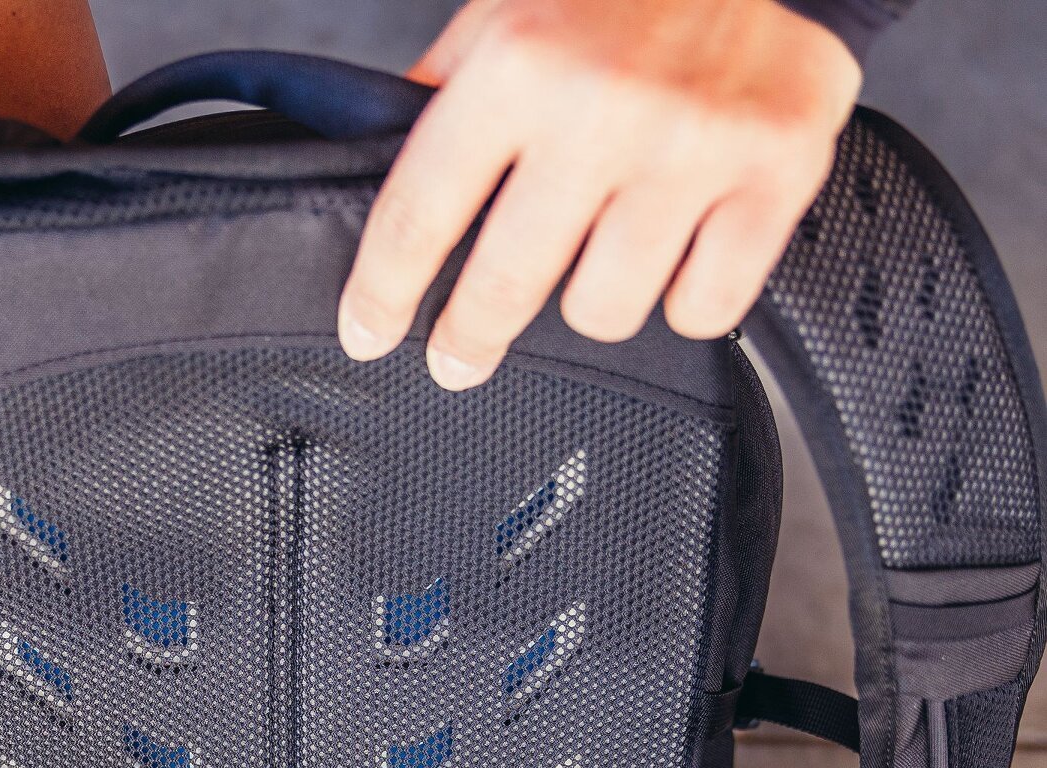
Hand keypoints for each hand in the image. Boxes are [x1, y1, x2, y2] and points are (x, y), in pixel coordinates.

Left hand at [338, 0, 861, 387]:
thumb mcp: (506, 17)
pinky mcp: (776, 172)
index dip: (382, 292)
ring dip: (593, 298)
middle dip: (467, 338)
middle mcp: (603, 107)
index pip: (419, 214)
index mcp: (518, 63)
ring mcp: (694, 146)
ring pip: (604, 311)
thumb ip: (445, 102)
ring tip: (599, 258)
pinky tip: (678, 255)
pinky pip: (702, 308)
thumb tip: (377, 183)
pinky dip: (687, 297)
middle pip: (505, 288)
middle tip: (456, 358)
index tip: (367, 334)